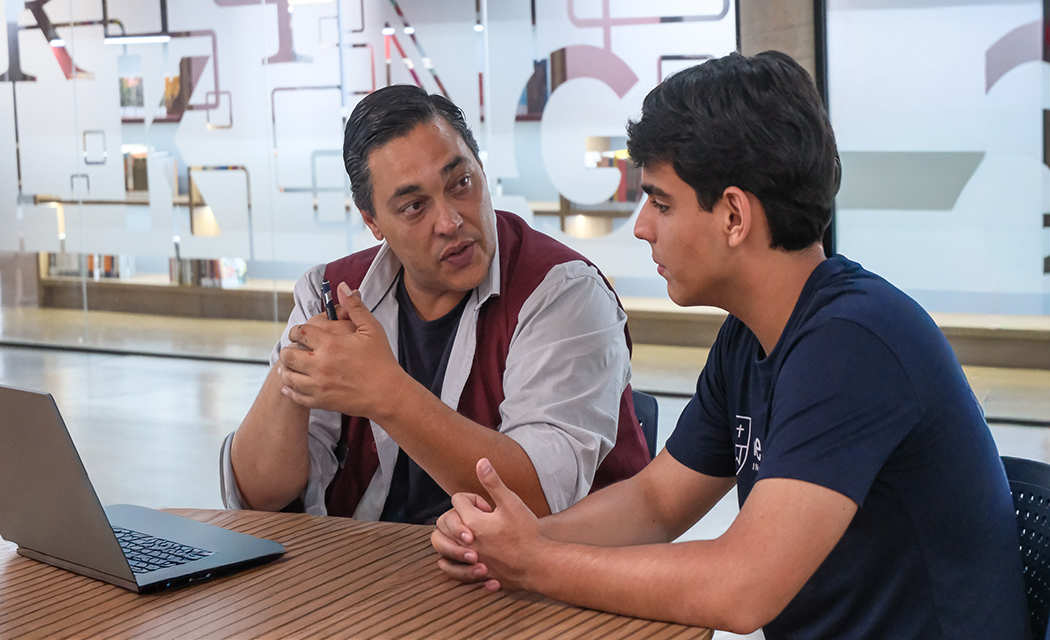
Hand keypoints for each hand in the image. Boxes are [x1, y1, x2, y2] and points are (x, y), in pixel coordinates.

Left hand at [278, 283, 404, 416]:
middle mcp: (320, 364)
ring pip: (288, 376)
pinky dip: (290, 390)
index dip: (296, 331)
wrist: (388, 394)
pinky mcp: (321, 401)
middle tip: (294, 349)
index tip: (299, 333)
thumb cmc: (382, 360)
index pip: (300, 332)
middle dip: (288, 349)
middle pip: (288, 354)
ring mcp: (319, 385)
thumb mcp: (371, 329)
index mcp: (331, 344)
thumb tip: (341, 286)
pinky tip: (293, 384)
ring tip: (291, 366)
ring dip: (287, 369)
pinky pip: (296, 396)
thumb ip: (354, 307)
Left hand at [437, 458, 543, 591]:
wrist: (538, 565)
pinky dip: (450, 559)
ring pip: (442, 544)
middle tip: (480, 519)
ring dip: (451, 535)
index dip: (473, 499)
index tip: (488, 507)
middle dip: (458, 514)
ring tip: (468, 534)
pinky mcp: (474, 574)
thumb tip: (481, 461)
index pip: (458, 500)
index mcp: (473, 522)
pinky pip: (449, 567)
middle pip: (445, 521)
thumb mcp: (511, 503)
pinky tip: (463, 554)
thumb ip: (493, 482)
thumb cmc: (527, 534)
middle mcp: (465, 541)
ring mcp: (468, 559)